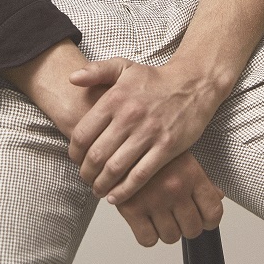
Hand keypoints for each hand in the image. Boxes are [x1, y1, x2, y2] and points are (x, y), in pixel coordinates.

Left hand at [68, 57, 222, 203]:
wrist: (192, 84)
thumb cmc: (155, 79)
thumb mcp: (124, 67)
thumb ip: (96, 71)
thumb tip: (72, 78)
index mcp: (115, 98)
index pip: (83, 134)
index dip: (74, 152)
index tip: (75, 159)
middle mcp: (129, 117)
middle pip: (96, 155)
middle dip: (86, 173)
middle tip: (85, 177)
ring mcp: (148, 133)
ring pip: (115, 169)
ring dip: (102, 184)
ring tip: (98, 189)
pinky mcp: (166, 147)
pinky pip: (140, 176)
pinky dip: (124, 191)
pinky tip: (115, 196)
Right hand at [116, 151, 223, 246]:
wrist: (120, 138)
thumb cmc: (153, 144)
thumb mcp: (183, 154)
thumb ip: (202, 178)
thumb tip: (218, 196)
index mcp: (191, 173)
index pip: (213, 212)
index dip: (209, 220)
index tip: (203, 218)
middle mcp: (175, 188)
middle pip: (193, 229)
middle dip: (187, 224)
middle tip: (178, 213)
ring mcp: (154, 200)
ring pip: (171, 237)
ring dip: (167, 229)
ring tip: (160, 213)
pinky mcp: (132, 208)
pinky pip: (148, 240)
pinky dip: (148, 234)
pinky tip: (146, 218)